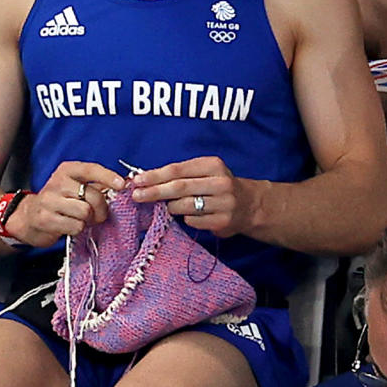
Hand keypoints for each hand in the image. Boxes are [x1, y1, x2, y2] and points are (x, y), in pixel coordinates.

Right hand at [5, 161, 124, 247]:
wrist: (27, 217)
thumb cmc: (58, 202)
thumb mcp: (74, 188)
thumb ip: (95, 186)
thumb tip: (122, 185)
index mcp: (66, 171)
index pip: (90, 169)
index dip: (108, 176)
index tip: (122, 185)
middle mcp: (57, 182)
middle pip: (92, 196)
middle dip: (101, 209)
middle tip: (99, 215)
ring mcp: (49, 201)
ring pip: (85, 212)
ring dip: (88, 221)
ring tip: (81, 220)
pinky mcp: (45, 219)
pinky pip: (75, 226)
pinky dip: (78, 229)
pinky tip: (70, 226)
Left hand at [131, 156, 251, 236]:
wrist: (250, 205)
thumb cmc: (217, 185)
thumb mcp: (204, 172)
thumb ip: (180, 174)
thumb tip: (146, 179)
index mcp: (213, 165)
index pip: (177, 169)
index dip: (155, 175)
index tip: (137, 180)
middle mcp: (220, 182)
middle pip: (178, 187)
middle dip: (154, 192)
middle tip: (136, 196)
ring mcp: (223, 203)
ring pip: (184, 206)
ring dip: (170, 207)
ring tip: (170, 206)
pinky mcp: (223, 221)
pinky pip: (192, 221)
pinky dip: (185, 218)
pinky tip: (190, 214)